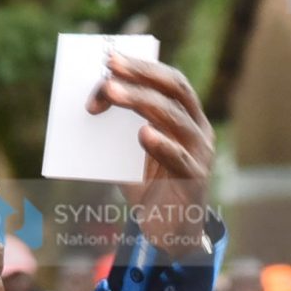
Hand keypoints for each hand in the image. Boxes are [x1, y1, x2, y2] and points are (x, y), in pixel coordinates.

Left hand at [90, 53, 215, 258]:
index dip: (143, 66)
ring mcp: (201, 154)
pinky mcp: (196, 181)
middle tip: (108, 68)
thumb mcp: (128, 152)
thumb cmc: (149, 187)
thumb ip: (117, 130)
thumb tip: (89, 101)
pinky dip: (162, 145)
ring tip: (112, 93)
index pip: (169, 81)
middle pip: (174, 91)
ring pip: (175, 119)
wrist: (168, 232)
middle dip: (140, 75)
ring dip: (141, 101)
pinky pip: (180, 158)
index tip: (111, 58)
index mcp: (187, 117)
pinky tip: (143, 134)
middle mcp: (199, 130)